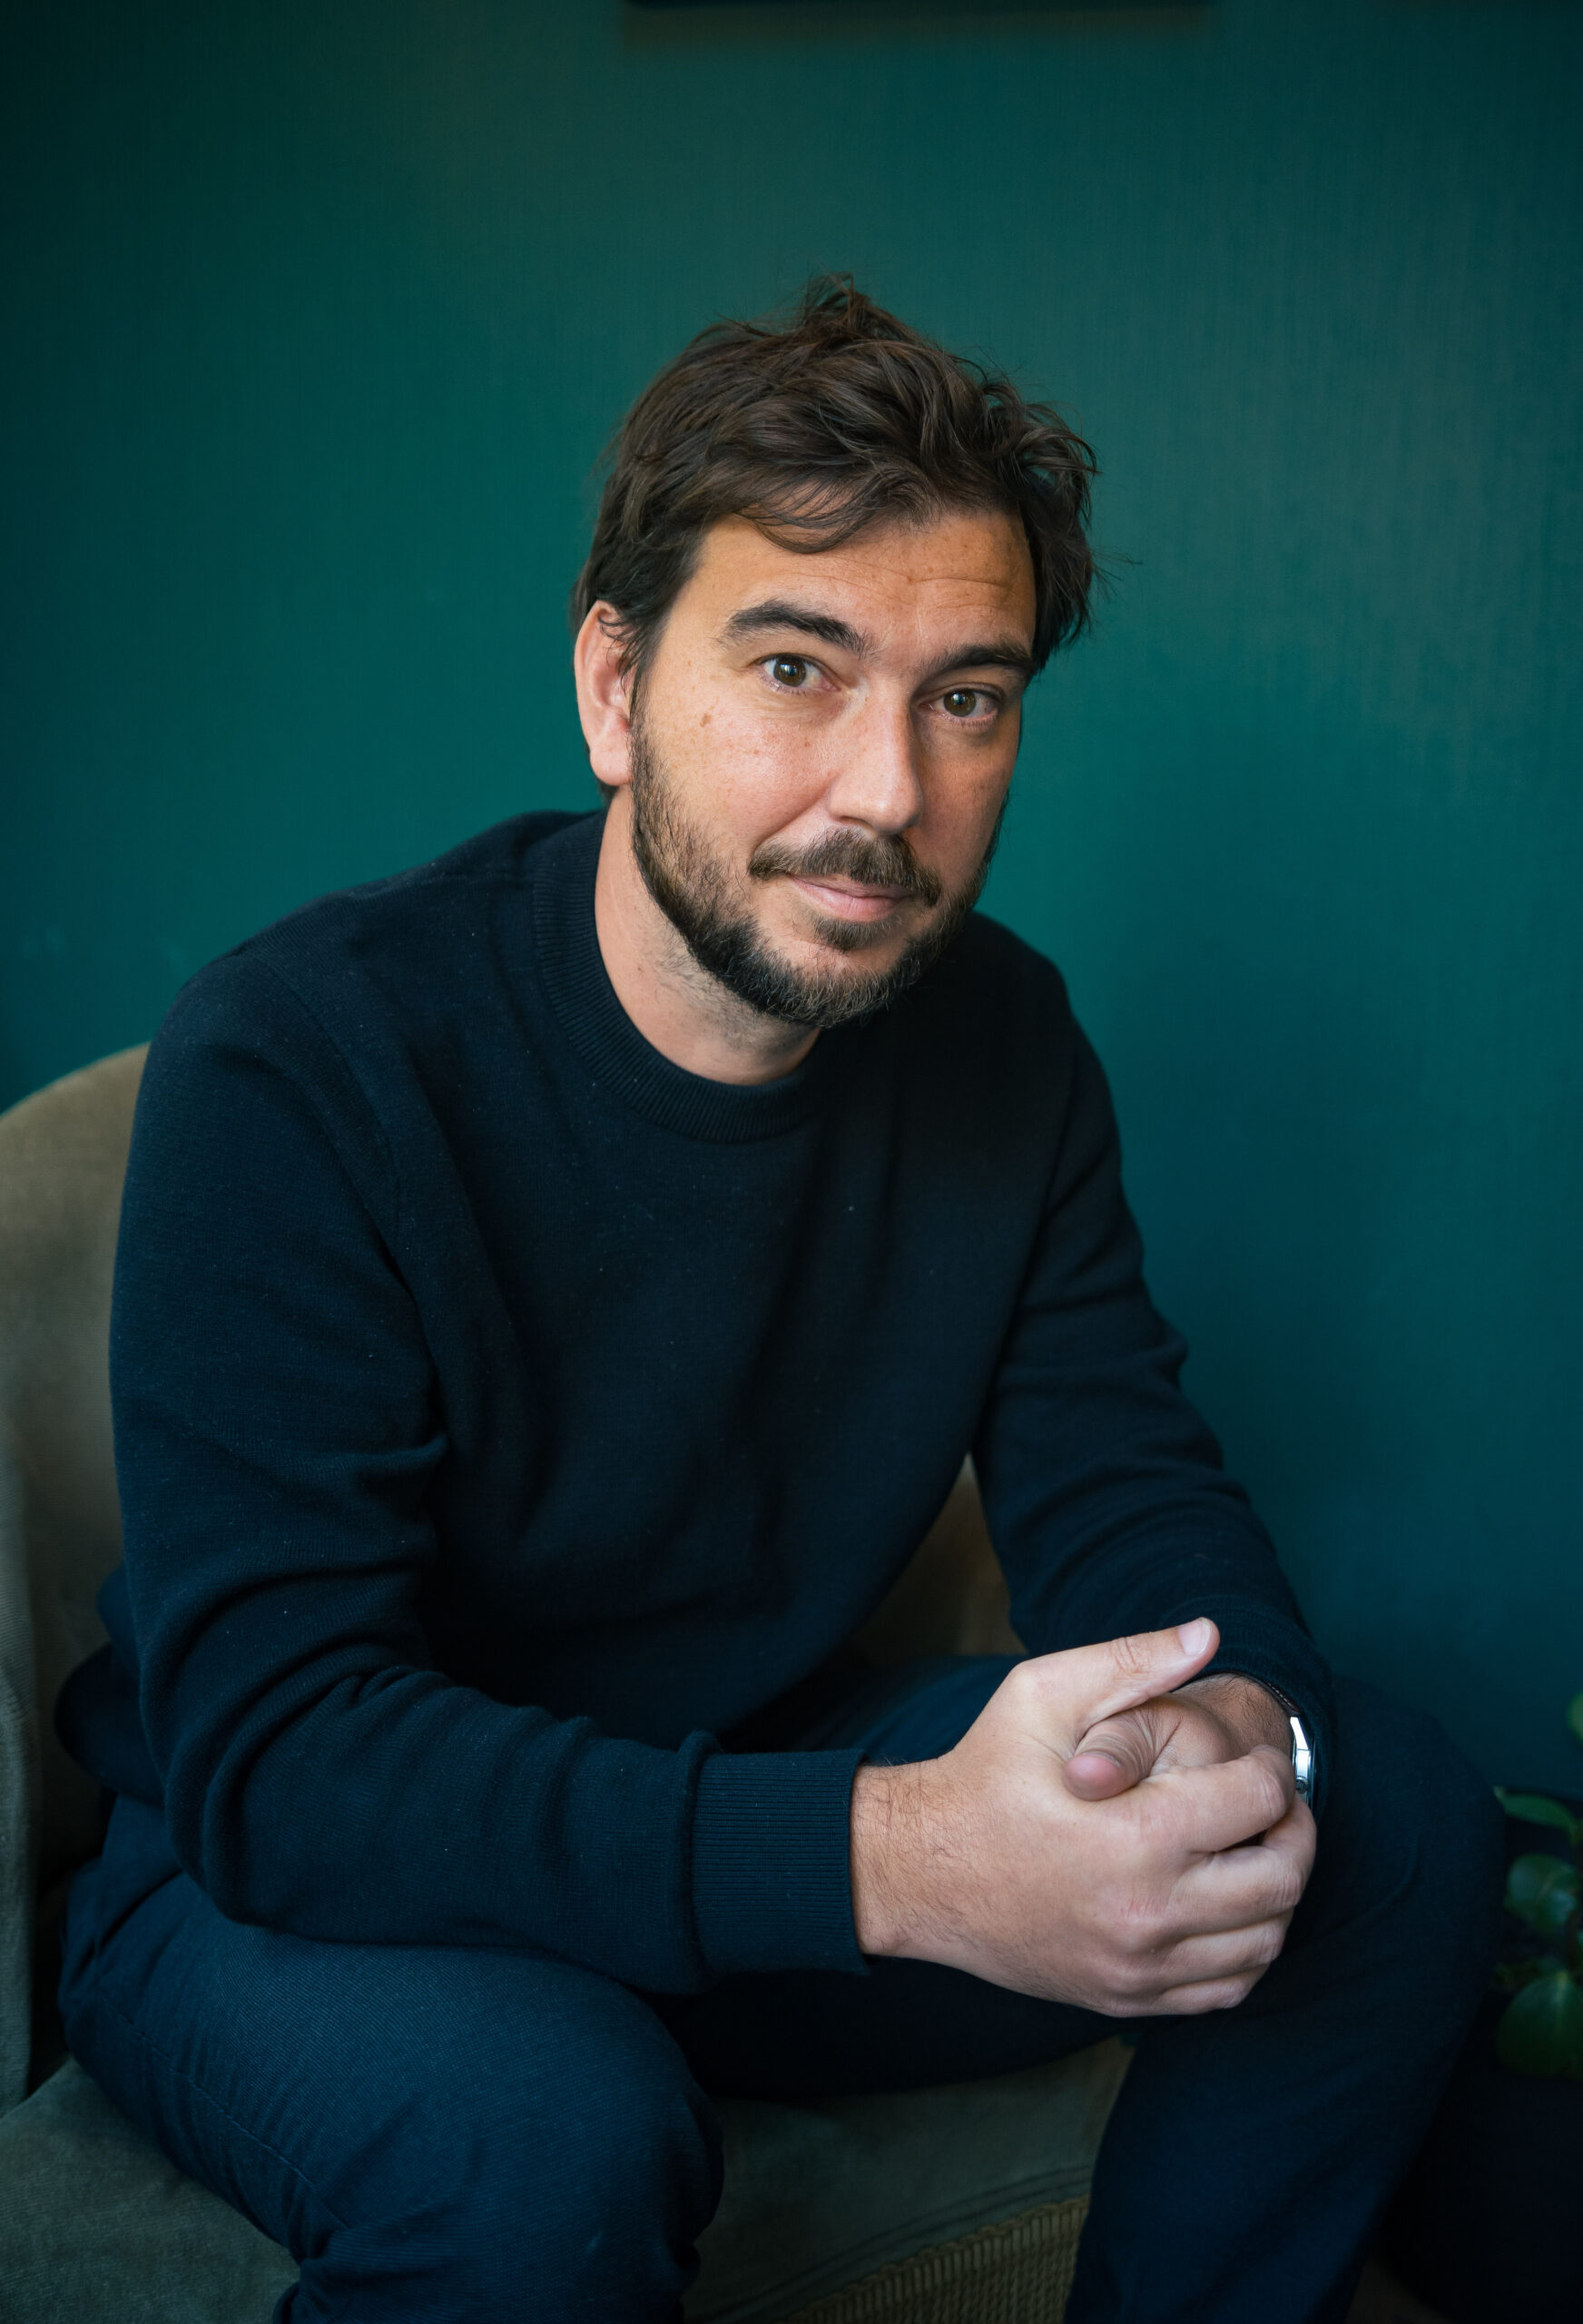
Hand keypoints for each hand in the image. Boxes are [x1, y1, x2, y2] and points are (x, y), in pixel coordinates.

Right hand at [850, 1619, 1314, 2015]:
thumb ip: (1131, 1660)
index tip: (1252, 1757)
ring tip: (1254, 1851)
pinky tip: (1228, 1906)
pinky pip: (1228, 1990)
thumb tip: (1209, 1632)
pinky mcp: (1128, 1999)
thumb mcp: (1042, 1694)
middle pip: (1281, 1879)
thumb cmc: (983, 1773)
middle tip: (1274, 1804)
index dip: (1271, 1766)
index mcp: (1135, 1833)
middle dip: (1294, 1830)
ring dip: (1279, 1892)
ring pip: (1266, 1943)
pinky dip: (1249, 1950)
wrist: (919, 1872)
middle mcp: (1147, 1910)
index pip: (1260, 1801)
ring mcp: (1139, 1966)